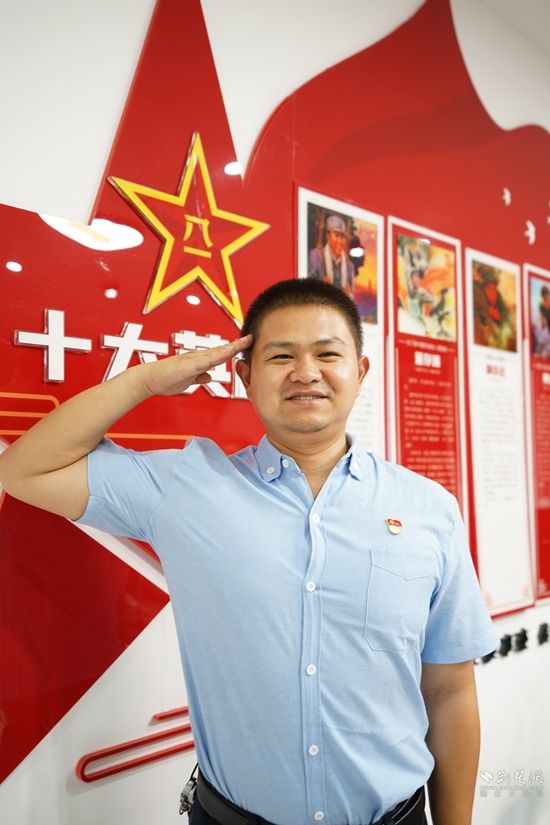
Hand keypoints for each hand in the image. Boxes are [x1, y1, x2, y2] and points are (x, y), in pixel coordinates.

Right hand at [138, 335, 252, 396]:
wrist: (148, 380)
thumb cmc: (165, 380)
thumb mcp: (188, 381)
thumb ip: (199, 377)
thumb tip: (209, 376)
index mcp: (198, 361)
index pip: (220, 354)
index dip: (234, 349)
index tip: (247, 343)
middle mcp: (197, 357)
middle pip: (221, 350)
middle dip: (237, 345)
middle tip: (251, 337)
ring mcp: (192, 360)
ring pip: (215, 353)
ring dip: (230, 348)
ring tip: (243, 342)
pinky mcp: (187, 366)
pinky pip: (204, 361)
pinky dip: (216, 357)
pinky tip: (225, 355)